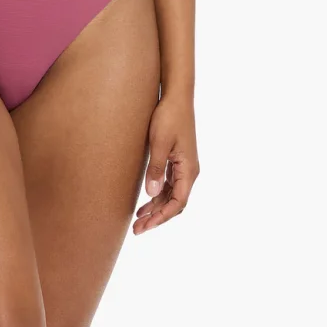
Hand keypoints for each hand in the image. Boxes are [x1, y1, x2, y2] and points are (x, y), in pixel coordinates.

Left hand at [134, 92, 198, 233]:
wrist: (177, 97)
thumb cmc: (168, 117)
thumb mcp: (159, 142)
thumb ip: (155, 168)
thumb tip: (151, 193)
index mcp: (188, 170)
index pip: (178, 203)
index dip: (162, 217)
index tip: (146, 226)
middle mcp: (189, 171)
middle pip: (175, 202)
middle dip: (157, 217)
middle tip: (137, 229)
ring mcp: (184, 166)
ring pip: (172, 194)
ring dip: (156, 207)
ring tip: (138, 219)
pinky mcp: (177, 159)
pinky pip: (170, 184)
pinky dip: (158, 194)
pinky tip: (146, 199)